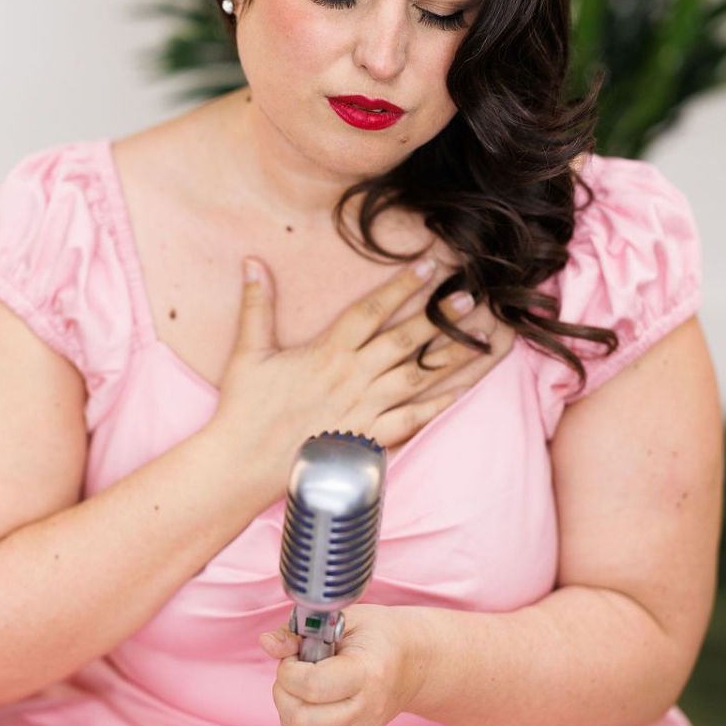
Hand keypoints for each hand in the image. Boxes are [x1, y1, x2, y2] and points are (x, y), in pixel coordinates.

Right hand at [214, 257, 494, 478]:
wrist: (244, 465)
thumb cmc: (245, 409)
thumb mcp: (248, 351)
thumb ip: (256, 303)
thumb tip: (252, 260)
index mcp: (326, 352)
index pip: (370, 311)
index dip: (400, 286)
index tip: (428, 265)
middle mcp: (352, 378)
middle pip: (404, 340)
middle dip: (439, 317)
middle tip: (470, 296)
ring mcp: (365, 409)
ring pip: (418, 378)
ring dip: (451, 356)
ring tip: (481, 337)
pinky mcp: (370, 439)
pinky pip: (414, 420)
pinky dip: (441, 404)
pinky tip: (466, 388)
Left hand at [258, 603, 420, 725]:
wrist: (413, 662)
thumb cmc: (377, 634)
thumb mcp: (343, 619)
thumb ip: (301, 631)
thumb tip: (267, 642)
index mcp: (368, 674)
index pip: (313, 686)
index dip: (290, 668)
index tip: (295, 651)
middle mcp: (366, 710)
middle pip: (301, 719)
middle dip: (284, 690)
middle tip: (296, 667)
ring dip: (289, 702)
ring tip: (306, 678)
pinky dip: (301, 712)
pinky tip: (316, 692)